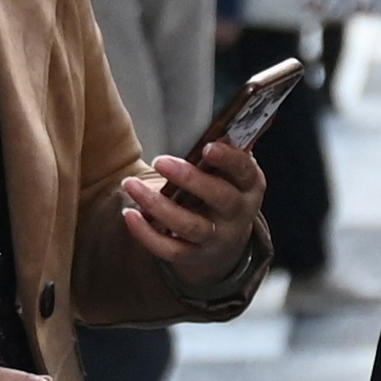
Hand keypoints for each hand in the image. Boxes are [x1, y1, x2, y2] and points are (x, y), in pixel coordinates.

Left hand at [113, 133, 267, 277]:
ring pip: (190, 226)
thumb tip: (225, 124)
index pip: (245, 171)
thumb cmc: (224, 193)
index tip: (208, 147)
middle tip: (160, 161)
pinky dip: (147, 234)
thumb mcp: (233, 174)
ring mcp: (217, 238)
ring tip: (130, 184)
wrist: (225, 244)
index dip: (229, 159)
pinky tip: (130, 215)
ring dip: (158, 206)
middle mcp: (238, 215)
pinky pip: (170, 249)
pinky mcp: (194, 256)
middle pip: (220, 198)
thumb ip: (228, 151)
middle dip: (190, 179)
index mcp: (250, 187)